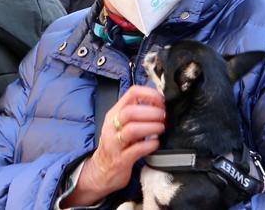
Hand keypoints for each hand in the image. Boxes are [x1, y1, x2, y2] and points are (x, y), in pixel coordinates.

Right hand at [61, 86, 165, 206]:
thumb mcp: (122, 124)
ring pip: (132, 129)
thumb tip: (160, 103)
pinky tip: (155, 144)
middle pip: (130, 112)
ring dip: (151, 127)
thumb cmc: (116, 145)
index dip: (150, 94)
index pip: (131, 93)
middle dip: (151, 112)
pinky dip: (149, 145)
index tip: (161, 100)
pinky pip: (136, 150)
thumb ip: (137, 113)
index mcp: (114, 113)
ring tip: (161, 128)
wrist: (101, 171)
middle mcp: (112, 126)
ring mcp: (115, 143)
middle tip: (164, 116)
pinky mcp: (120, 160)